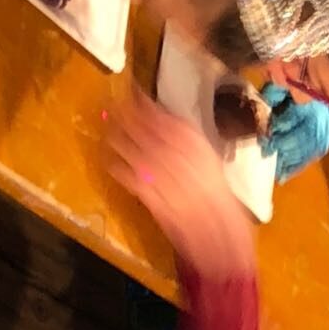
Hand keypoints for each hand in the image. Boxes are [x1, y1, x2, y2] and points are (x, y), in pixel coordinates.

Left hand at [107, 88, 253, 274]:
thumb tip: (167, 130)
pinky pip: (128, 177)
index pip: (167, 117)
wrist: (222, 238)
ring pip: (132, 149)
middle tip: (109, 102)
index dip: (146, 103)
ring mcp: (164, 178)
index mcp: (200, 147)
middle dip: (125, 114)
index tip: (132, 90)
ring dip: (116, 135)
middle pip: (145, 128)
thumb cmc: (222, 204)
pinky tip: (109, 159)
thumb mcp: (213, 166)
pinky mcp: (151, 198)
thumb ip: (191, 149)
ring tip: (106, 126)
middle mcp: (180, 157)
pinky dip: (116, 166)